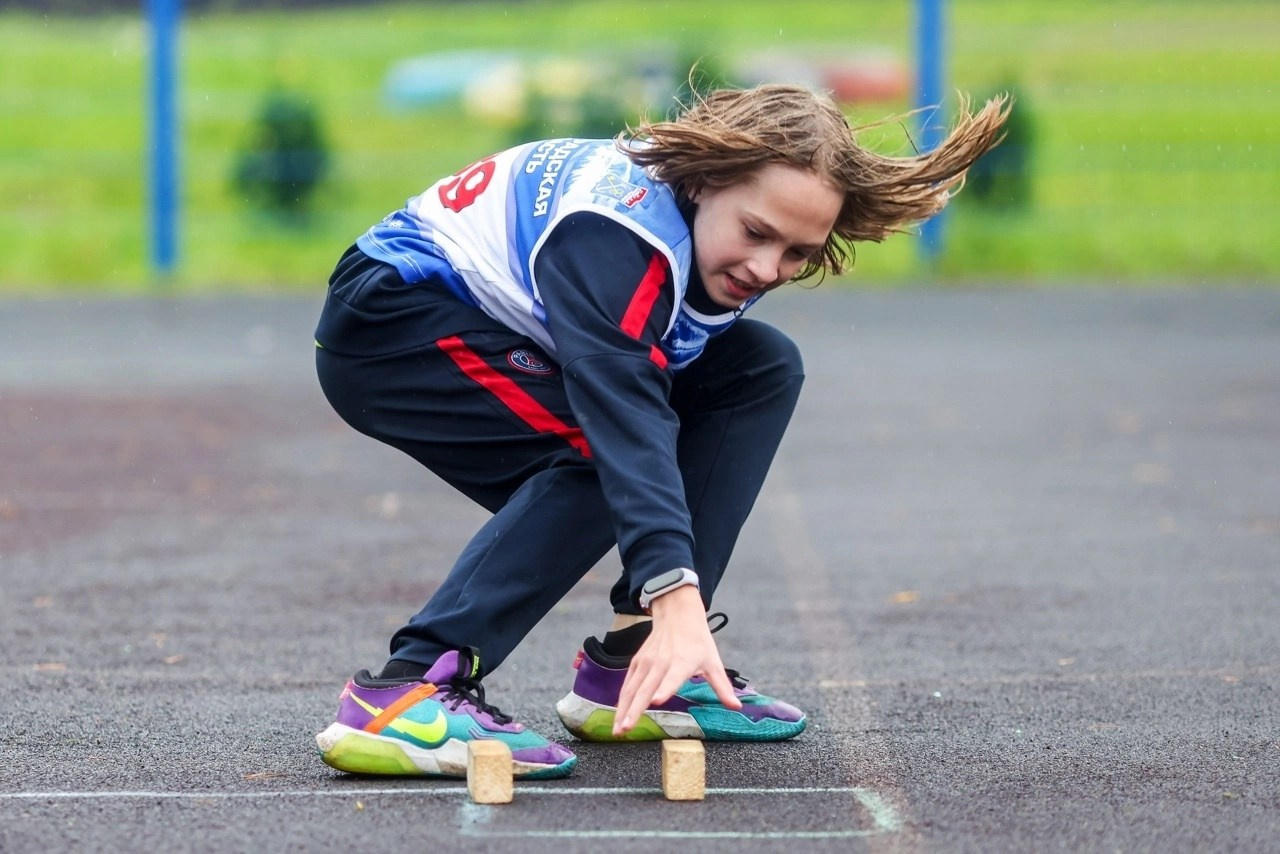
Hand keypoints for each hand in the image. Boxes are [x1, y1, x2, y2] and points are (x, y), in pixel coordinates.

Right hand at [612, 585, 742, 735]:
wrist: (677, 615)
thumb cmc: (697, 641)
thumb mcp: (713, 662)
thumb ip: (722, 687)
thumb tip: (737, 706)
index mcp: (682, 663)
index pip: (673, 678)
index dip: (665, 689)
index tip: (657, 700)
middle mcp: (661, 663)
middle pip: (645, 689)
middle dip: (634, 710)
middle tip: (626, 729)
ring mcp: (646, 662)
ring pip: (631, 689)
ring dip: (623, 710)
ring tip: (618, 730)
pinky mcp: (637, 662)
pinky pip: (627, 683)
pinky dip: (621, 700)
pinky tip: (618, 715)